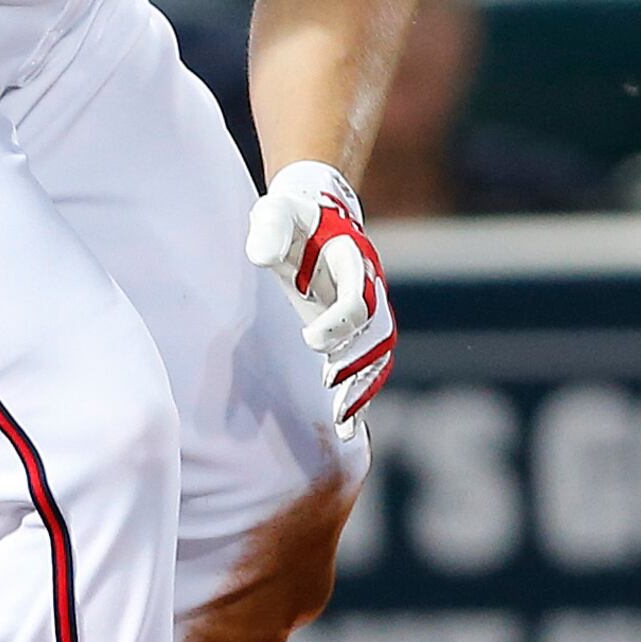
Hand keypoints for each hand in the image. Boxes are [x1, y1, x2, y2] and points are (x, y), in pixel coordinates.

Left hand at [245, 160, 393, 424]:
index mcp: (353, 261)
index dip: (340, 323)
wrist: (316, 215)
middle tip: (332, 389)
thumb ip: (269, 229)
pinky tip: (348, 429)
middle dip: (358, 365)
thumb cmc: (292, 216)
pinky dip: (361, 397)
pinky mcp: (355, 330)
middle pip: (379, 334)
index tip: (311, 341)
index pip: (359, 298)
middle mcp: (368, 288)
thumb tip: (261, 256)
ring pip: (379, 356)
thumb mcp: (275, 212)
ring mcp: (367, 311)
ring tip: (344, 422)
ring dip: (364, 389)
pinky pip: (368, 367)